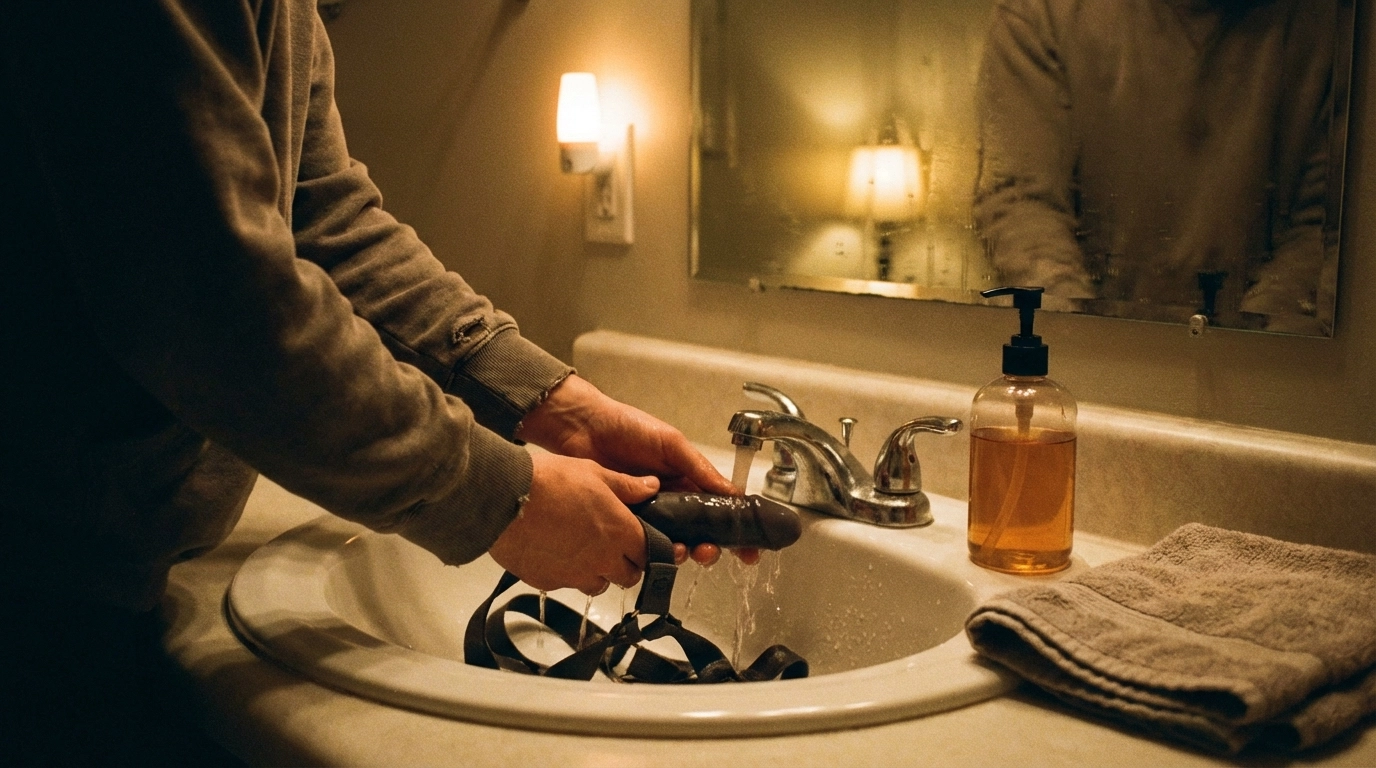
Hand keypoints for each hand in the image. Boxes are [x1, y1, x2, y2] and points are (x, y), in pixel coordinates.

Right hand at [487, 452, 653, 594]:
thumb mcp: (594, 473)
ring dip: (598, 573)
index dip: (647, 549)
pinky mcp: (548, 582)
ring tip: (583, 550)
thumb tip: (651, 486)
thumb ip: (626, 486)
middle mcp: (602, 559)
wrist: (504, 498)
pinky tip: (555, 552)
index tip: (641, 543)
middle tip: (614, 547)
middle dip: (626, 565)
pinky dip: (566, 574)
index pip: (649, 554)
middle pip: (628, 576)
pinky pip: (566, 584)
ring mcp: (575, 574)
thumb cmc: (549, 481)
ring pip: (598, 584)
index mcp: (620, 532)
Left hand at [518, 375, 752, 565]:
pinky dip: (655, 551)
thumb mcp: (671, 443)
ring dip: (685, 551)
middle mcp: (672, 500)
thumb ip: (699, 468)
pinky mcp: (625, 522)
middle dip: (711, 547)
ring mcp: (649, 513)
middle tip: (710, 551)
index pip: (720, 509)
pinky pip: (644, 542)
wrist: (583, 428)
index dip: (737, 530)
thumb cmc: (628, 427)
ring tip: (686, 552)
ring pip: (675, 542)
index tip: (750, 550)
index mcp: (688, 480)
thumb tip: (733, 493)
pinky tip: (658, 551)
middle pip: (700, 533)